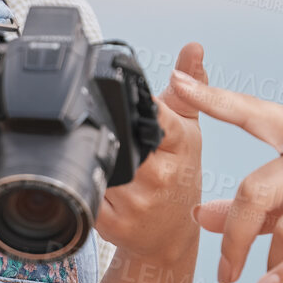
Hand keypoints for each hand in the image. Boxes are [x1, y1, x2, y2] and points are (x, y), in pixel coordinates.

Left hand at [94, 43, 204, 265]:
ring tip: (113, 162)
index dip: (142, 106)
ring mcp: (139, 202)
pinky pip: (87, 191)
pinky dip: (88, 185)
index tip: (132, 101)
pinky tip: (105, 187)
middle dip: (113, 135)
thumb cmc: (179, 175)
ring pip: (100, 163)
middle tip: (116, 135)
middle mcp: (162, 174)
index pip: (157, 115)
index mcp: (180, 144)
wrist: (171, 235)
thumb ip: (189, 85)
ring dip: (97, 158)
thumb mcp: (188, 128)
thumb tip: (194, 47)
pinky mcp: (115, 224)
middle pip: (121, 139)